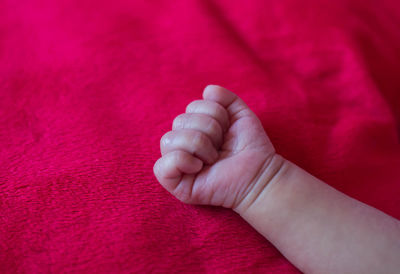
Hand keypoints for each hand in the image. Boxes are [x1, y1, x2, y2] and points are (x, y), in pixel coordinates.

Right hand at [154, 85, 275, 208]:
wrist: (260, 174)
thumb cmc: (250, 148)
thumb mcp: (240, 115)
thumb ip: (225, 99)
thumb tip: (207, 90)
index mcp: (194, 129)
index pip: (191, 108)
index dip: (214, 115)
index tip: (227, 131)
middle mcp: (183, 145)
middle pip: (179, 121)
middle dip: (209, 131)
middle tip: (221, 147)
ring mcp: (177, 166)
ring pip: (168, 140)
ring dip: (199, 146)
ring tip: (214, 158)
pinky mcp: (175, 184)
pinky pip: (161, 166)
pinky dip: (182, 161)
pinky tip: (199, 168)